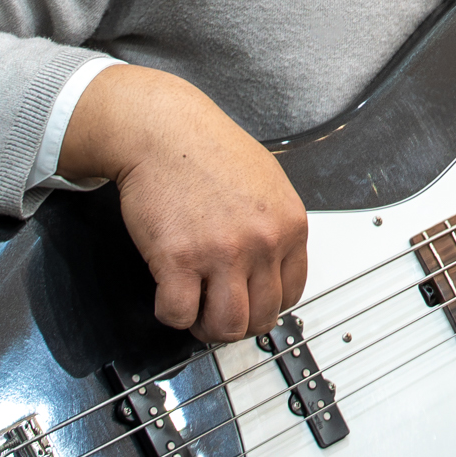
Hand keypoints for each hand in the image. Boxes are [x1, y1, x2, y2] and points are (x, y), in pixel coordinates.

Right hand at [58, 64, 310, 340]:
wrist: (163, 130)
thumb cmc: (208, 150)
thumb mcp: (268, 184)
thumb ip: (276, 228)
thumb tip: (274, 269)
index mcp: (290, 225)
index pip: (292, 295)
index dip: (264, 305)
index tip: (247, 302)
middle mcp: (262, 242)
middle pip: (261, 318)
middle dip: (237, 322)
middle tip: (217, 310)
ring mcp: (221, 253)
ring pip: (226, 327)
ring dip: (206, 326)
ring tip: (195, 308)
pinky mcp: (178, 259)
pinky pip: (179, 314)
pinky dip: (171, 313)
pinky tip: (168, 293)